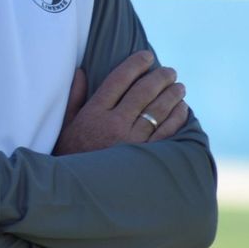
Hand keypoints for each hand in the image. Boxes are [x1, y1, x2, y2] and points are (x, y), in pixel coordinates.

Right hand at [53, 50, 187, 155]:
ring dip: (172, 94)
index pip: (119, 79)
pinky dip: (177, 118)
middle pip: (143, 91)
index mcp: (94, 113)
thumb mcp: (66, 125)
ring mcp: (131, 142)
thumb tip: (81, 71)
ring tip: (179, 87)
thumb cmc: (70, 156)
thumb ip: (75, 97)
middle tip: (170, 71)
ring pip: (158, 110)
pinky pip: (168, 132)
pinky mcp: (145, 159)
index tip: (147, 56)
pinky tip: (182, 109)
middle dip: (160, 77)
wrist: (75, 191)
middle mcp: (114, 125)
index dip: (135, 64)